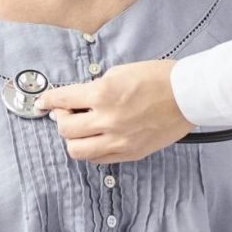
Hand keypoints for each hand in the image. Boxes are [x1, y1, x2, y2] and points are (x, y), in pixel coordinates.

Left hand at [35, 59, 192, 162]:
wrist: (188, 95)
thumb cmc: (160, 78)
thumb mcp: (121, 72)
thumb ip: (97, 87)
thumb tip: (80, 100)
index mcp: (103, 94)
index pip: (62, 99)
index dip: (48, 100)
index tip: (43, 102)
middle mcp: (108, 120)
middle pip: (65, 129)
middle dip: (61, 119)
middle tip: (67, 113)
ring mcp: (119, 140)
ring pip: (77, 150)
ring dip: (73, 139)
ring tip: (81, 129)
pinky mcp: (130, 152)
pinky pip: (99, 159)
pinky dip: (92, 150)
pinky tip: (98, 139)